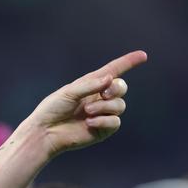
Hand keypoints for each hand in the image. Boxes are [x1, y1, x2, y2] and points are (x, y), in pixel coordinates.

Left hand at [22, 50, 146, 157]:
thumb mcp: (69, 92)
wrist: (45, 132)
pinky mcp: (103, 129)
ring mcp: (102, 114)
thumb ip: (90, 85)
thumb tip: (110, 79)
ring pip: (120, 105)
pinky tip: (89, 123)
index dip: (128, 63)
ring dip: (104, 107)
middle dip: (117, 88)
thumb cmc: (52, 110)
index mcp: (91, 85)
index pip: (113, 71)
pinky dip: (103, 120)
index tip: (143, 55)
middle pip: (122, 87)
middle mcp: (99, 98)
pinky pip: (115, 121)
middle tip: (104, 93)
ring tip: (87, 112)